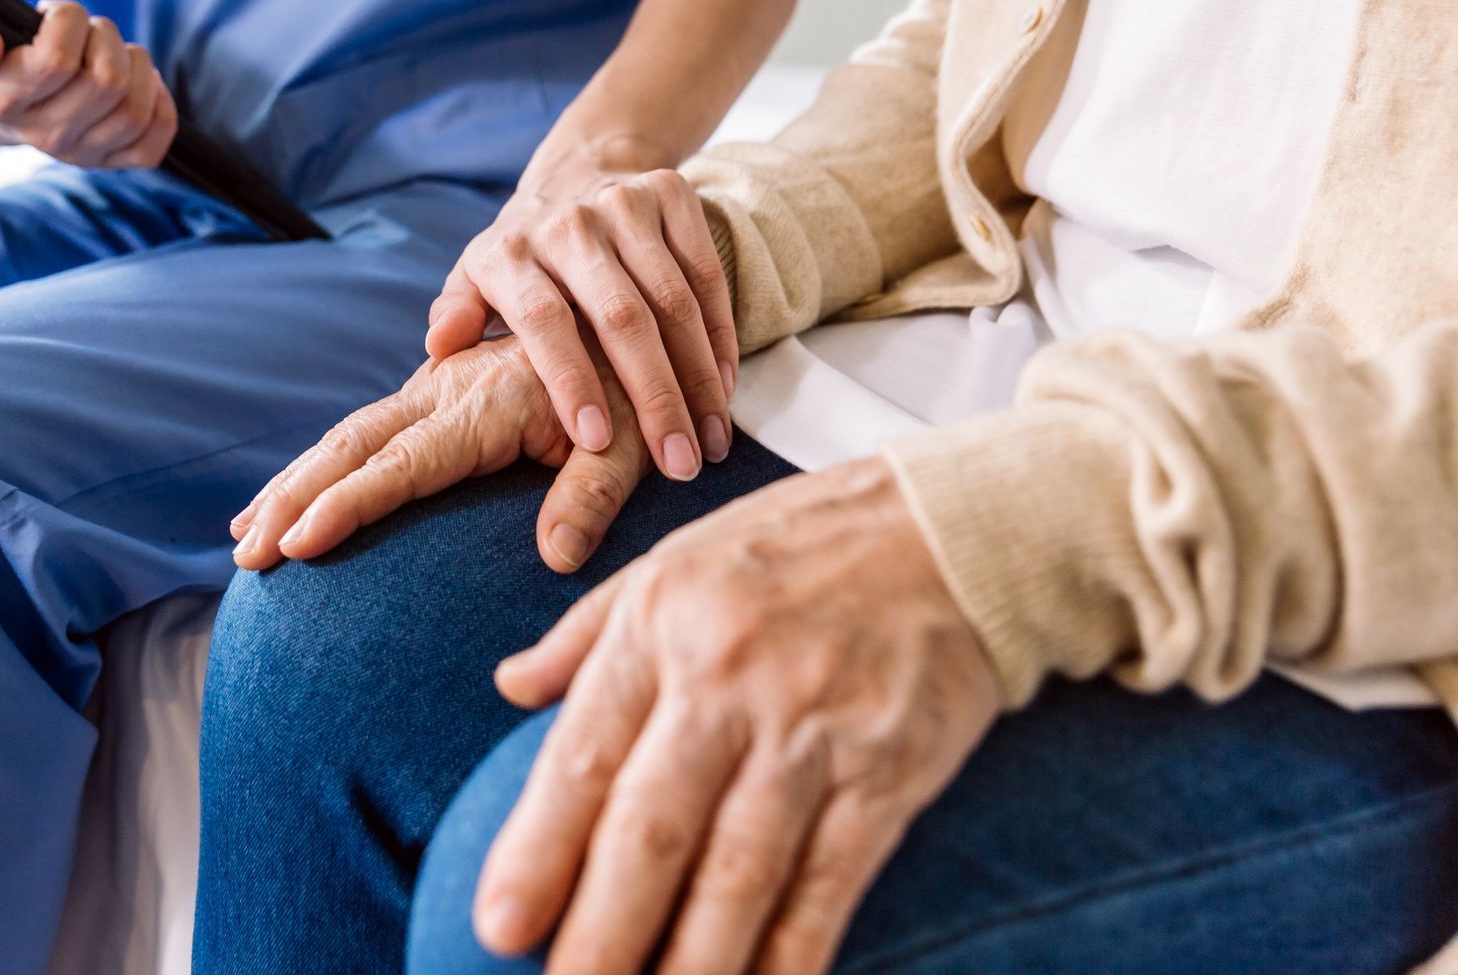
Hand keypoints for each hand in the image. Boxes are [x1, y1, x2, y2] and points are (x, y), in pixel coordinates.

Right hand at [0, 0, 177, 167]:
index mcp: (3, 105)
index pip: (58, 61)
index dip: (67, 21)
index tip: (52, 13)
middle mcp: (44, 136)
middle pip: (109, 81)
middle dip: (104, 35)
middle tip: (84, 30)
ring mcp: (78, 154)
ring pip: (137, 108)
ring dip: (136, 64)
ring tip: (109, 51)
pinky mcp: (106, 161)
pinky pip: (151, 148)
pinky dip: (160, 109)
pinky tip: (142, 83)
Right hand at [230, 338, 650, 573]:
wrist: (636, 323)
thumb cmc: (641, 395)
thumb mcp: (636, 445)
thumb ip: (595, 494)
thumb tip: (556, 556)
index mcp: (489, 402)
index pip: (403, 462)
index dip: (347, 504)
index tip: (298, 544)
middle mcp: (449, 390)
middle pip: (353, 445)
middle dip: (295, 498)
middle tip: (247, 555)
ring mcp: (436, 391)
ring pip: (347, 436)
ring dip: (293, 486)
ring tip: (244, 540)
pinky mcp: (435, 397)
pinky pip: (364, 434)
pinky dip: (317, 471)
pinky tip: (283, 505)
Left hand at [427, 169, 737, 484]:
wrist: (577, 171)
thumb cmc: (523, 255)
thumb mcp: (474, 279)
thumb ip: (456, 314)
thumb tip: (440, 347)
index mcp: (510, 253)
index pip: (545, 320)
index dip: (570, 380)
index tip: (594, 440)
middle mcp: (568, 225)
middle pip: (622, 317)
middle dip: (655, 396)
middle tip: (678, 464)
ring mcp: (624, 205)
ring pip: (673, 299)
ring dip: (697, 376)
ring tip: (709, 439)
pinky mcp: (670, 194)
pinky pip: (706, 272)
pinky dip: (720, 333)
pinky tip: (723, 386)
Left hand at [475, 460, 1003, 973]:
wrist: (959, 527)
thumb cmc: (801, 546)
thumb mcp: (679, 559)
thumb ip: (589, 631)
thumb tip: (510, 685)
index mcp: (664, 623)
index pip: (584, 754)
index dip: (537, 849)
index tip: (498, 925)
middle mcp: (731, 677)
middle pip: (651, 828)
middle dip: (599, 931)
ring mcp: (815, 729)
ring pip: (737, 872)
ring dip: (689, 966)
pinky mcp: (889, 771)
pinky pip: (829, 885)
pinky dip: (790, 957)